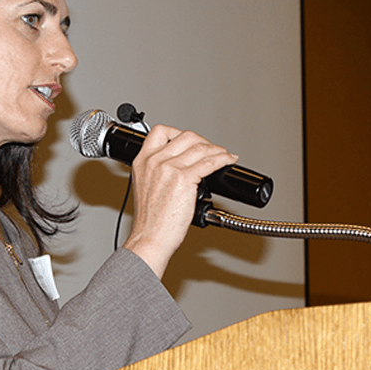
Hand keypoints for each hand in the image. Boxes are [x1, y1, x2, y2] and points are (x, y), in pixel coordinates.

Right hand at [122, 124, 238, 277]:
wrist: (150, 238)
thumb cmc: (150, 222)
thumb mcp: (146, 188)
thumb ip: (158, 173)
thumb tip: (181, 168)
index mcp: (142, 161)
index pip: (160, 131)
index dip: (179, 132)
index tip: (190, 141)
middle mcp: (155, 161)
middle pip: (186, 137)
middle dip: (203, 141)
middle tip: (211, 150)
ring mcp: (169, 168)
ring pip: (200, 148)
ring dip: (217, 149)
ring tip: (224, 155)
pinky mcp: (184, 178)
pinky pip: (210, 162)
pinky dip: (223, 159)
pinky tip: (228, 160)